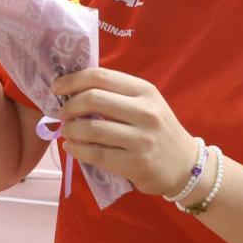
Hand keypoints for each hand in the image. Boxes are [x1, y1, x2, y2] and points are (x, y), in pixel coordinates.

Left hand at [51, 68, 197, 196]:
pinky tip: (71, 147)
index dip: (73, 80)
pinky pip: (96, 154)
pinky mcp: (136, 164)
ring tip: (66, 131)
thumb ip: (116, 96)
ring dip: (70, 129)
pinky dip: (77, 149)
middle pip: (93, 99)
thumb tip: (73, 91)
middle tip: (61, 113)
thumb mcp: (145, 104)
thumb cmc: (158, 130)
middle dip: (69, 106)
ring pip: (92, 128)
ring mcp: (141, 139)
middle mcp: (145, 111)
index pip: (101, 77)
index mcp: (145, 91)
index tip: (56, 88)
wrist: (185, 165)